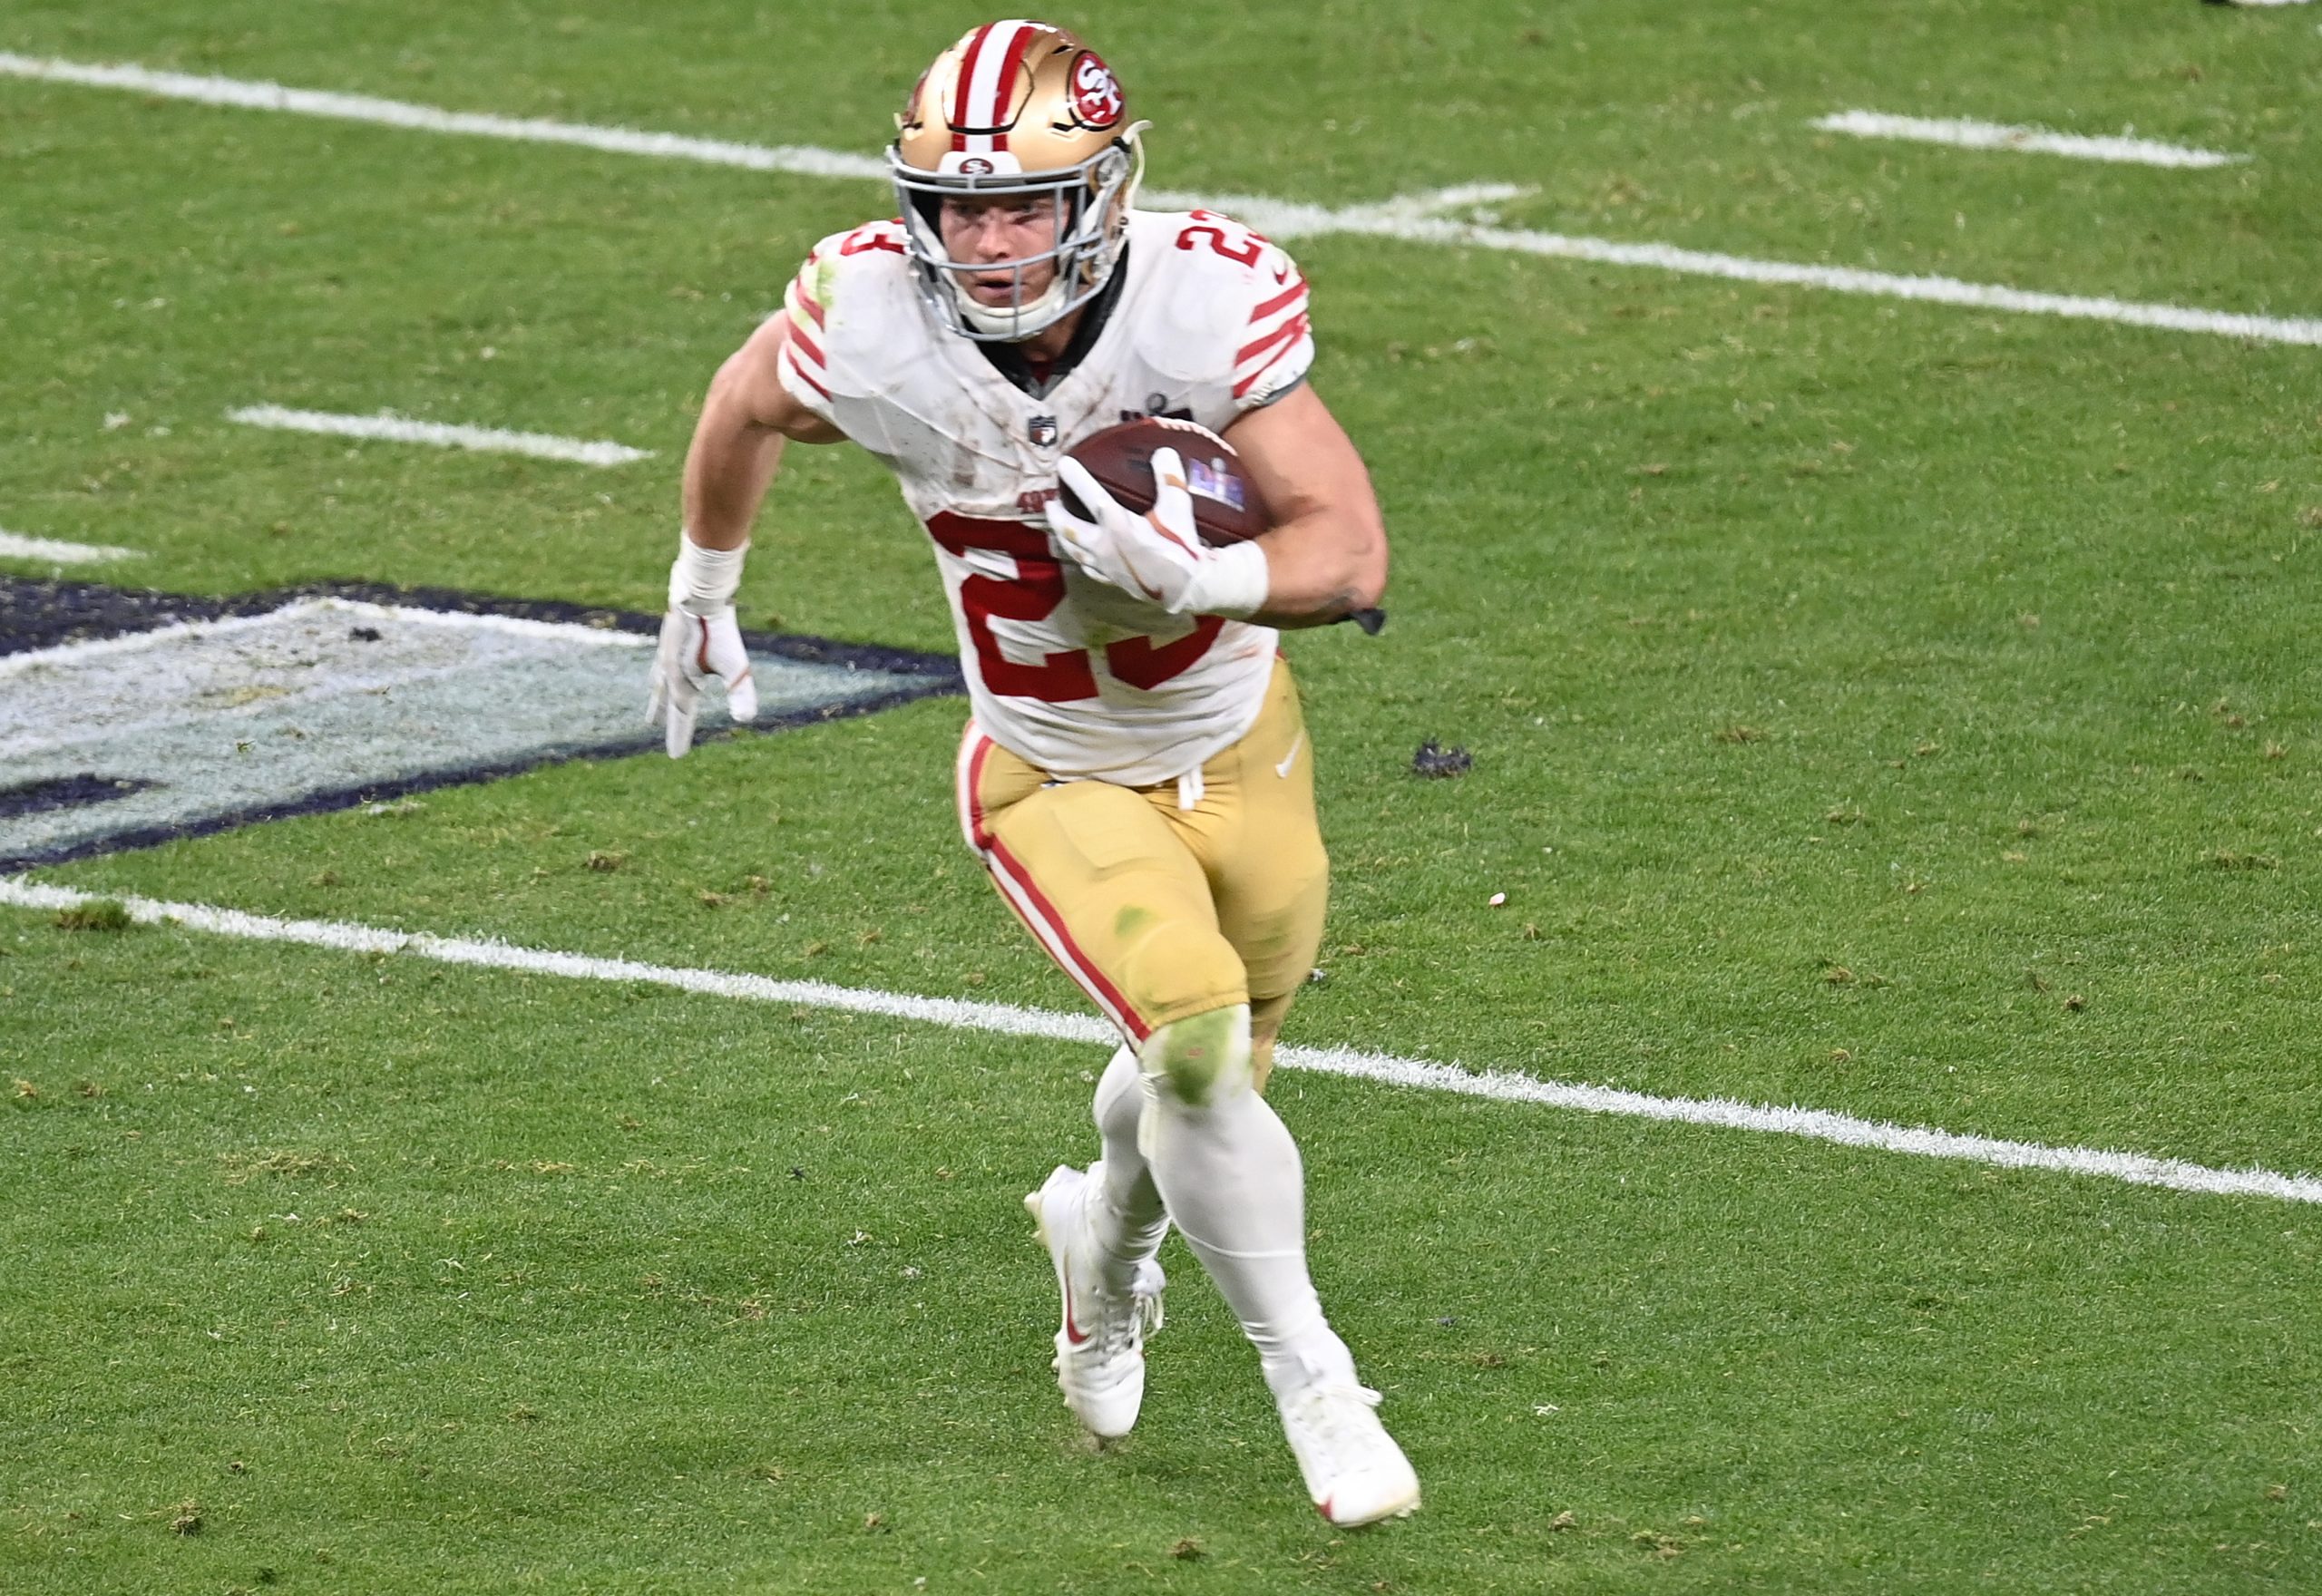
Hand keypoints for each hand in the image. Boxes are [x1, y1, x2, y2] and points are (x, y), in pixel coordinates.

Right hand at [646, 606, 757, 757]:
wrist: (700, 596)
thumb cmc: (718, 630)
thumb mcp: (734, 664)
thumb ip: (739, 691)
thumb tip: (746, 719)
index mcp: (682, 682)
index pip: (681, 717)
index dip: (679, 737)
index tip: (676, 757)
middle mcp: (669, 672)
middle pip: (667, 705)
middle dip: (667, 723)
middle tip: (661, 742)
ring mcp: (666, 656)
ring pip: (659, 686)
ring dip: (657, 702)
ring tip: (652, 716)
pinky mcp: (670, 642)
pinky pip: (661, 667)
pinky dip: (660, 679)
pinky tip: (663, 674)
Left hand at [1046, 447, 1266, 618]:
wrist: (1188, 588)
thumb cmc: (1181, 547)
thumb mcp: (1178, 509)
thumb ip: (1169, 479)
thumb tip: (1163, 451)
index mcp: (1117, 526)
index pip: (1091, 497)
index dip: (1076, 478)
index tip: (1063, 463)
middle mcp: (1104, 546)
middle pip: (1069, 528)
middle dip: (1057, 514)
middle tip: (1050, 502)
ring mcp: (1105, 566)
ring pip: (1074, 550)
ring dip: (1063, 536)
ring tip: (1058, 526)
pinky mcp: (1112, 579)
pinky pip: (1089, 568)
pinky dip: (1082, 559)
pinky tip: (1083, 556)